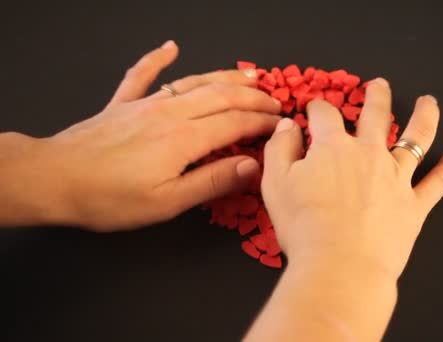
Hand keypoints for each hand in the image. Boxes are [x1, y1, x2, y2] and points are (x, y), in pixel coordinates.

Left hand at [0, 41, 281, 230]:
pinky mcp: (122, 104)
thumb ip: (212, 181)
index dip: (263, 122)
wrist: (54, 178)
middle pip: (222, 96)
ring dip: (225, 76)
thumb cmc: (110, 198)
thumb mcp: (168, 202)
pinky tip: (169, 47)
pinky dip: (157, 58)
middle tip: (275, 100)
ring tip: (249, 74)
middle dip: (253, 96)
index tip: (281, 124)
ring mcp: (145, 104)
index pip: (236, 122)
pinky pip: (142, 75)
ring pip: (194, 81)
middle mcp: (170, 112)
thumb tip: (252, 166)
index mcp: (185, 138)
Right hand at [262, 78, 442, 280]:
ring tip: (428, 102)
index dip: (316, 107)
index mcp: (334, 147)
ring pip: (416, 138)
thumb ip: (280, 149)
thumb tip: (288, 126)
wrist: (340, 267)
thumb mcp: (276, 183)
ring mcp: (396, 178)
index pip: (325, 114)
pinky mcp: (414, 205)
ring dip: (424, 116)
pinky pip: (437, 183)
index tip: (312, 108)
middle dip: (376, 96)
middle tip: (379, 85)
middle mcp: (370, 154)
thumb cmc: (304, 227)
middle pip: (376, 115)